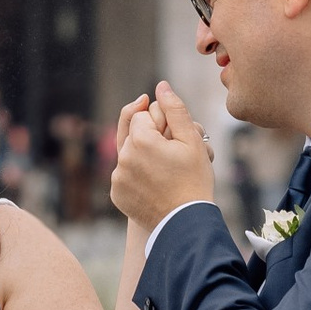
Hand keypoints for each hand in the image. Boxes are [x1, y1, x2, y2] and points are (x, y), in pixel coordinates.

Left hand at [109, 83, 218, 231]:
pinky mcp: (117, 194)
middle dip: (151, 136)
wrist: (186, 223)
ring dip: (144, 155)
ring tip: (167, 169)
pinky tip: (157, 183)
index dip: (161, 120)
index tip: (176, 136)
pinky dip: (138, 175)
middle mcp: (123, 157)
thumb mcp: (191, 140)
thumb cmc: (194, 179)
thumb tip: (161, 86)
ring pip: (129, 153)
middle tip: (172, 152)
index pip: (143, 113)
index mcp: (140, 140)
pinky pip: (125, 175)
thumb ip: (174, 109)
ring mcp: (117, 177)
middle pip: (134, 132)